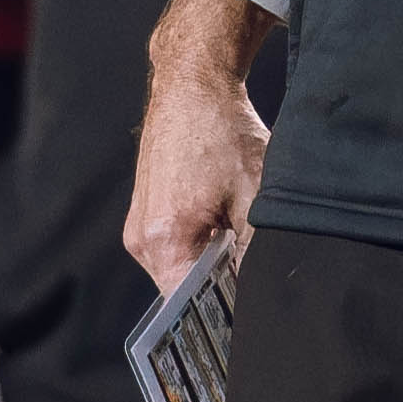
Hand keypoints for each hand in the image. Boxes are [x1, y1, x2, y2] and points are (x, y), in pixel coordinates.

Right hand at [127, 0, 271, 289]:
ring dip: (212, 263)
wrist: (191, 85)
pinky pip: (175, 250)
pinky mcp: (144, 217)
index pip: (190, 309)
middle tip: (255, 268)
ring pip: (182, 271)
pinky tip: (223, 220)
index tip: (250, 315)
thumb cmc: (221, 132)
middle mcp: (142, 241)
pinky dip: (201, 245)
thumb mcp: (255, 195)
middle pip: (185, 293)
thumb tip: (263, 295)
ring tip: (237, 233)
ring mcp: (139, 230)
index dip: (224, 316)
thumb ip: (256, 253)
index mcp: (164, 241)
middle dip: (221, 287)